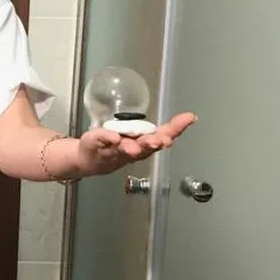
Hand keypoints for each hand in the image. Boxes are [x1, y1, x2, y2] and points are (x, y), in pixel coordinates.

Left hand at [73, 112, 196, 176]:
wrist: (90, 160)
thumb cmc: (120, 147)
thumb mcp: (143, 136)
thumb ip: (162, 130)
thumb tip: (188, 120)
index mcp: (145, 143)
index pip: (163, 135)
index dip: (177, 127)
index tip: (189, 118)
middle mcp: (132, 150)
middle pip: (144, 148)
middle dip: (152, 143)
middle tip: (159, 140)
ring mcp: (114, 150)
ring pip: (124, 149)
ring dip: (131, 148)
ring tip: (134, 146)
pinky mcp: (96, 145)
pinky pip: (101, 140)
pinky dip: (107, 138)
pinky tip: (113, 137)